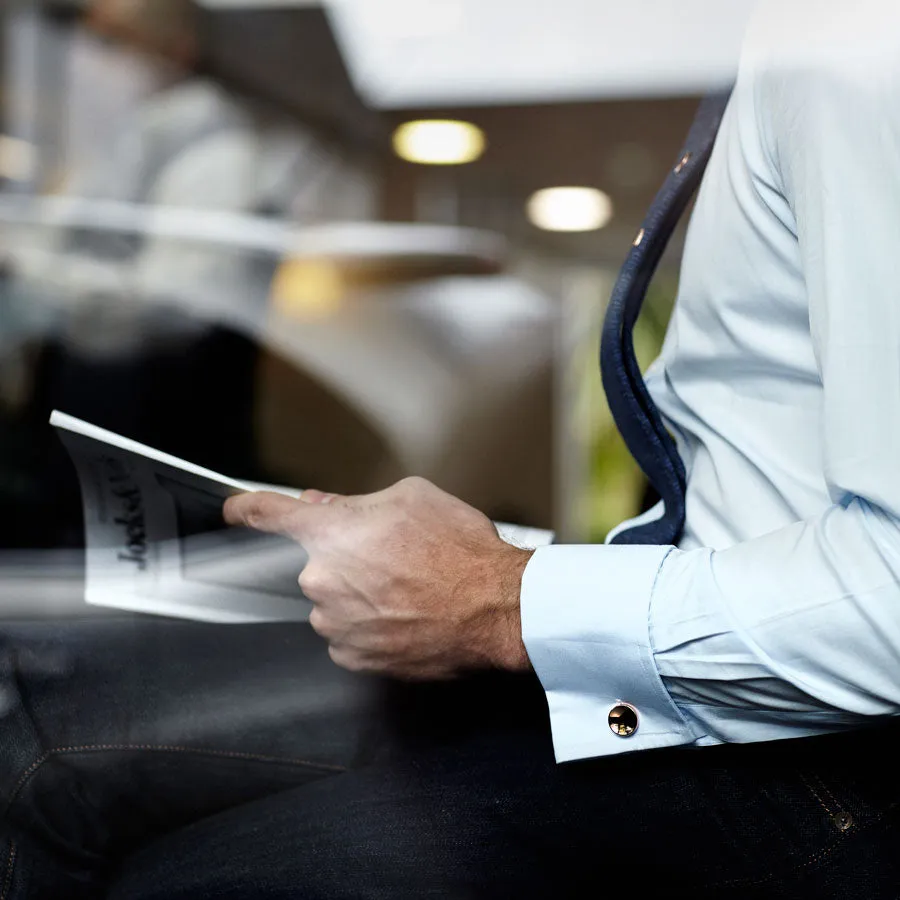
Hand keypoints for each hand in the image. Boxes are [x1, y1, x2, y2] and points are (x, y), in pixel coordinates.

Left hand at [223, 477, 533, 679]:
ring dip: (359, 594)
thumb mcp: (412, 499)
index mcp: (329, 534)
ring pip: (333, 601)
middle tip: (392, 558)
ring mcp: (334, 624)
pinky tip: (404, 614)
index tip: (234, 511)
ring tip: (408, 589)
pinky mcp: (354, 657)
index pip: (267, 514)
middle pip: (315, 563)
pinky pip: (348, 635)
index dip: (246, 509)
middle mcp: (321, 580)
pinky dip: (369, 625)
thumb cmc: (459, 549)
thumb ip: (357, 503)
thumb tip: (324, 505)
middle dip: (345, 558)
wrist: (494, 607)